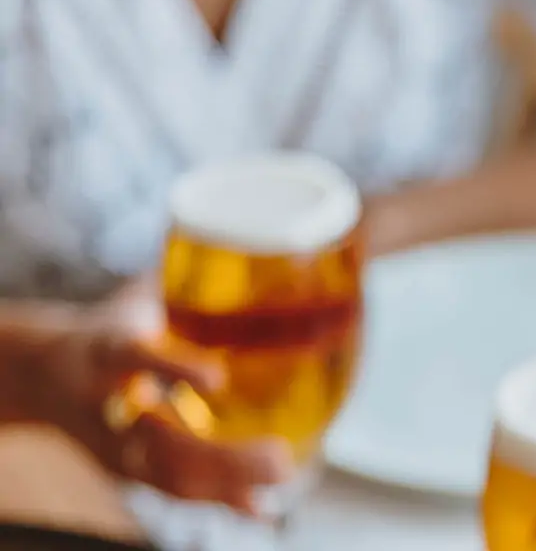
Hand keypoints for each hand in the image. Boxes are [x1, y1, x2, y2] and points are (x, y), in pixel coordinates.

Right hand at [26, 277, 292, 514]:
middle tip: (278, 457)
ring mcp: (114, 445)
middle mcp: (106, 404)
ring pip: (169, 475)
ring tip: (282, 473)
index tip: (215, 379)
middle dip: (219, 457)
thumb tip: (262, 243)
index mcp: (106, 351)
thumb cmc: (107, 329)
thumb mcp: (137, 302)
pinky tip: (262, 508)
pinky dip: (221, 498)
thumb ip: (189, 282)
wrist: (38, 372)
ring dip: (229, 482)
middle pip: (159, 441)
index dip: (174, 368)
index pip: (136, 356)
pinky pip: (176, 488)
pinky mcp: (128, 468)